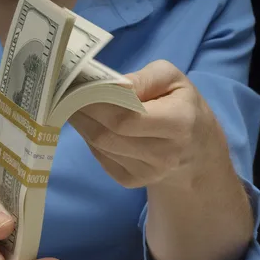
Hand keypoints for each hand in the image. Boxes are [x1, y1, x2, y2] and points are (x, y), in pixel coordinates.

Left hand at [70, 59, 225, 188]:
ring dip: (82, 124)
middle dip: (82, 112)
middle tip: (66, 93)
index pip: (126, 117)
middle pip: (108, 134)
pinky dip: (91, 139)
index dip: (97, 103)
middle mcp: (164, 154)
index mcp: (179, 123)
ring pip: (100, 146)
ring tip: (73, 105)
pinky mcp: (131, 181)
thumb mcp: (172, 79)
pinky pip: (101, 157)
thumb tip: (111, 85)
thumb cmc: (180, 105)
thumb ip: (143, 78)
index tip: (79, 86)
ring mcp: (147, 173)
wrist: (194, 148)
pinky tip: (92, 124)